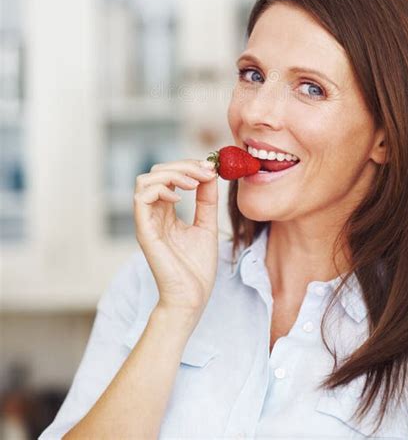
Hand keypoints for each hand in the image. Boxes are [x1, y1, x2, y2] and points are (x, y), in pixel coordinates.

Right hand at [133, 159, 218, 321]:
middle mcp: (153, 214)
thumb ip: (206, 200)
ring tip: (194, 183)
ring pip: (144, 180)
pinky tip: (180, 199)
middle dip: (182, 165)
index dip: (188, 166)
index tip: (212, 168)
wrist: (192, 298)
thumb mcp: (206, 225)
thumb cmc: (197, 268)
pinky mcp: (144, 231)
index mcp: (166, 212)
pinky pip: (141, 198)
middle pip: (156, 172)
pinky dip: (161, 190)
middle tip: (206, 171)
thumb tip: (210, 173)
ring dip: (172, 174)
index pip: (168, 176)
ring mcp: (147, 222)